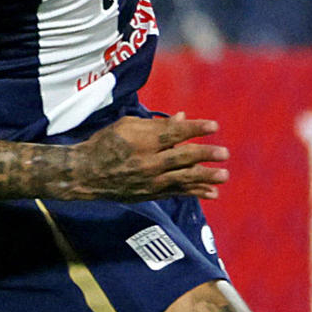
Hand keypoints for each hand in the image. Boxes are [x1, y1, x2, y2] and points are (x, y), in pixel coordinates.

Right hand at [72, 113, 228, 201]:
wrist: (87, 173)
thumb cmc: (106, 142)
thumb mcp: (127, 126)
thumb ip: (156, 124)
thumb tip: (181, 118)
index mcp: (142, 141)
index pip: (174, 133)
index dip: (195, 129)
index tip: (214, 126)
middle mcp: (148, 162)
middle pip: (182, 157)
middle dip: (206, 155)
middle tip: (225, 153)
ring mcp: (150, 181)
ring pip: (183, 179)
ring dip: (206, 177)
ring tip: (224, 175)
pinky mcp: (151, 193)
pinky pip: (177, 193)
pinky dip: (195, 192)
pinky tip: (212, 193)